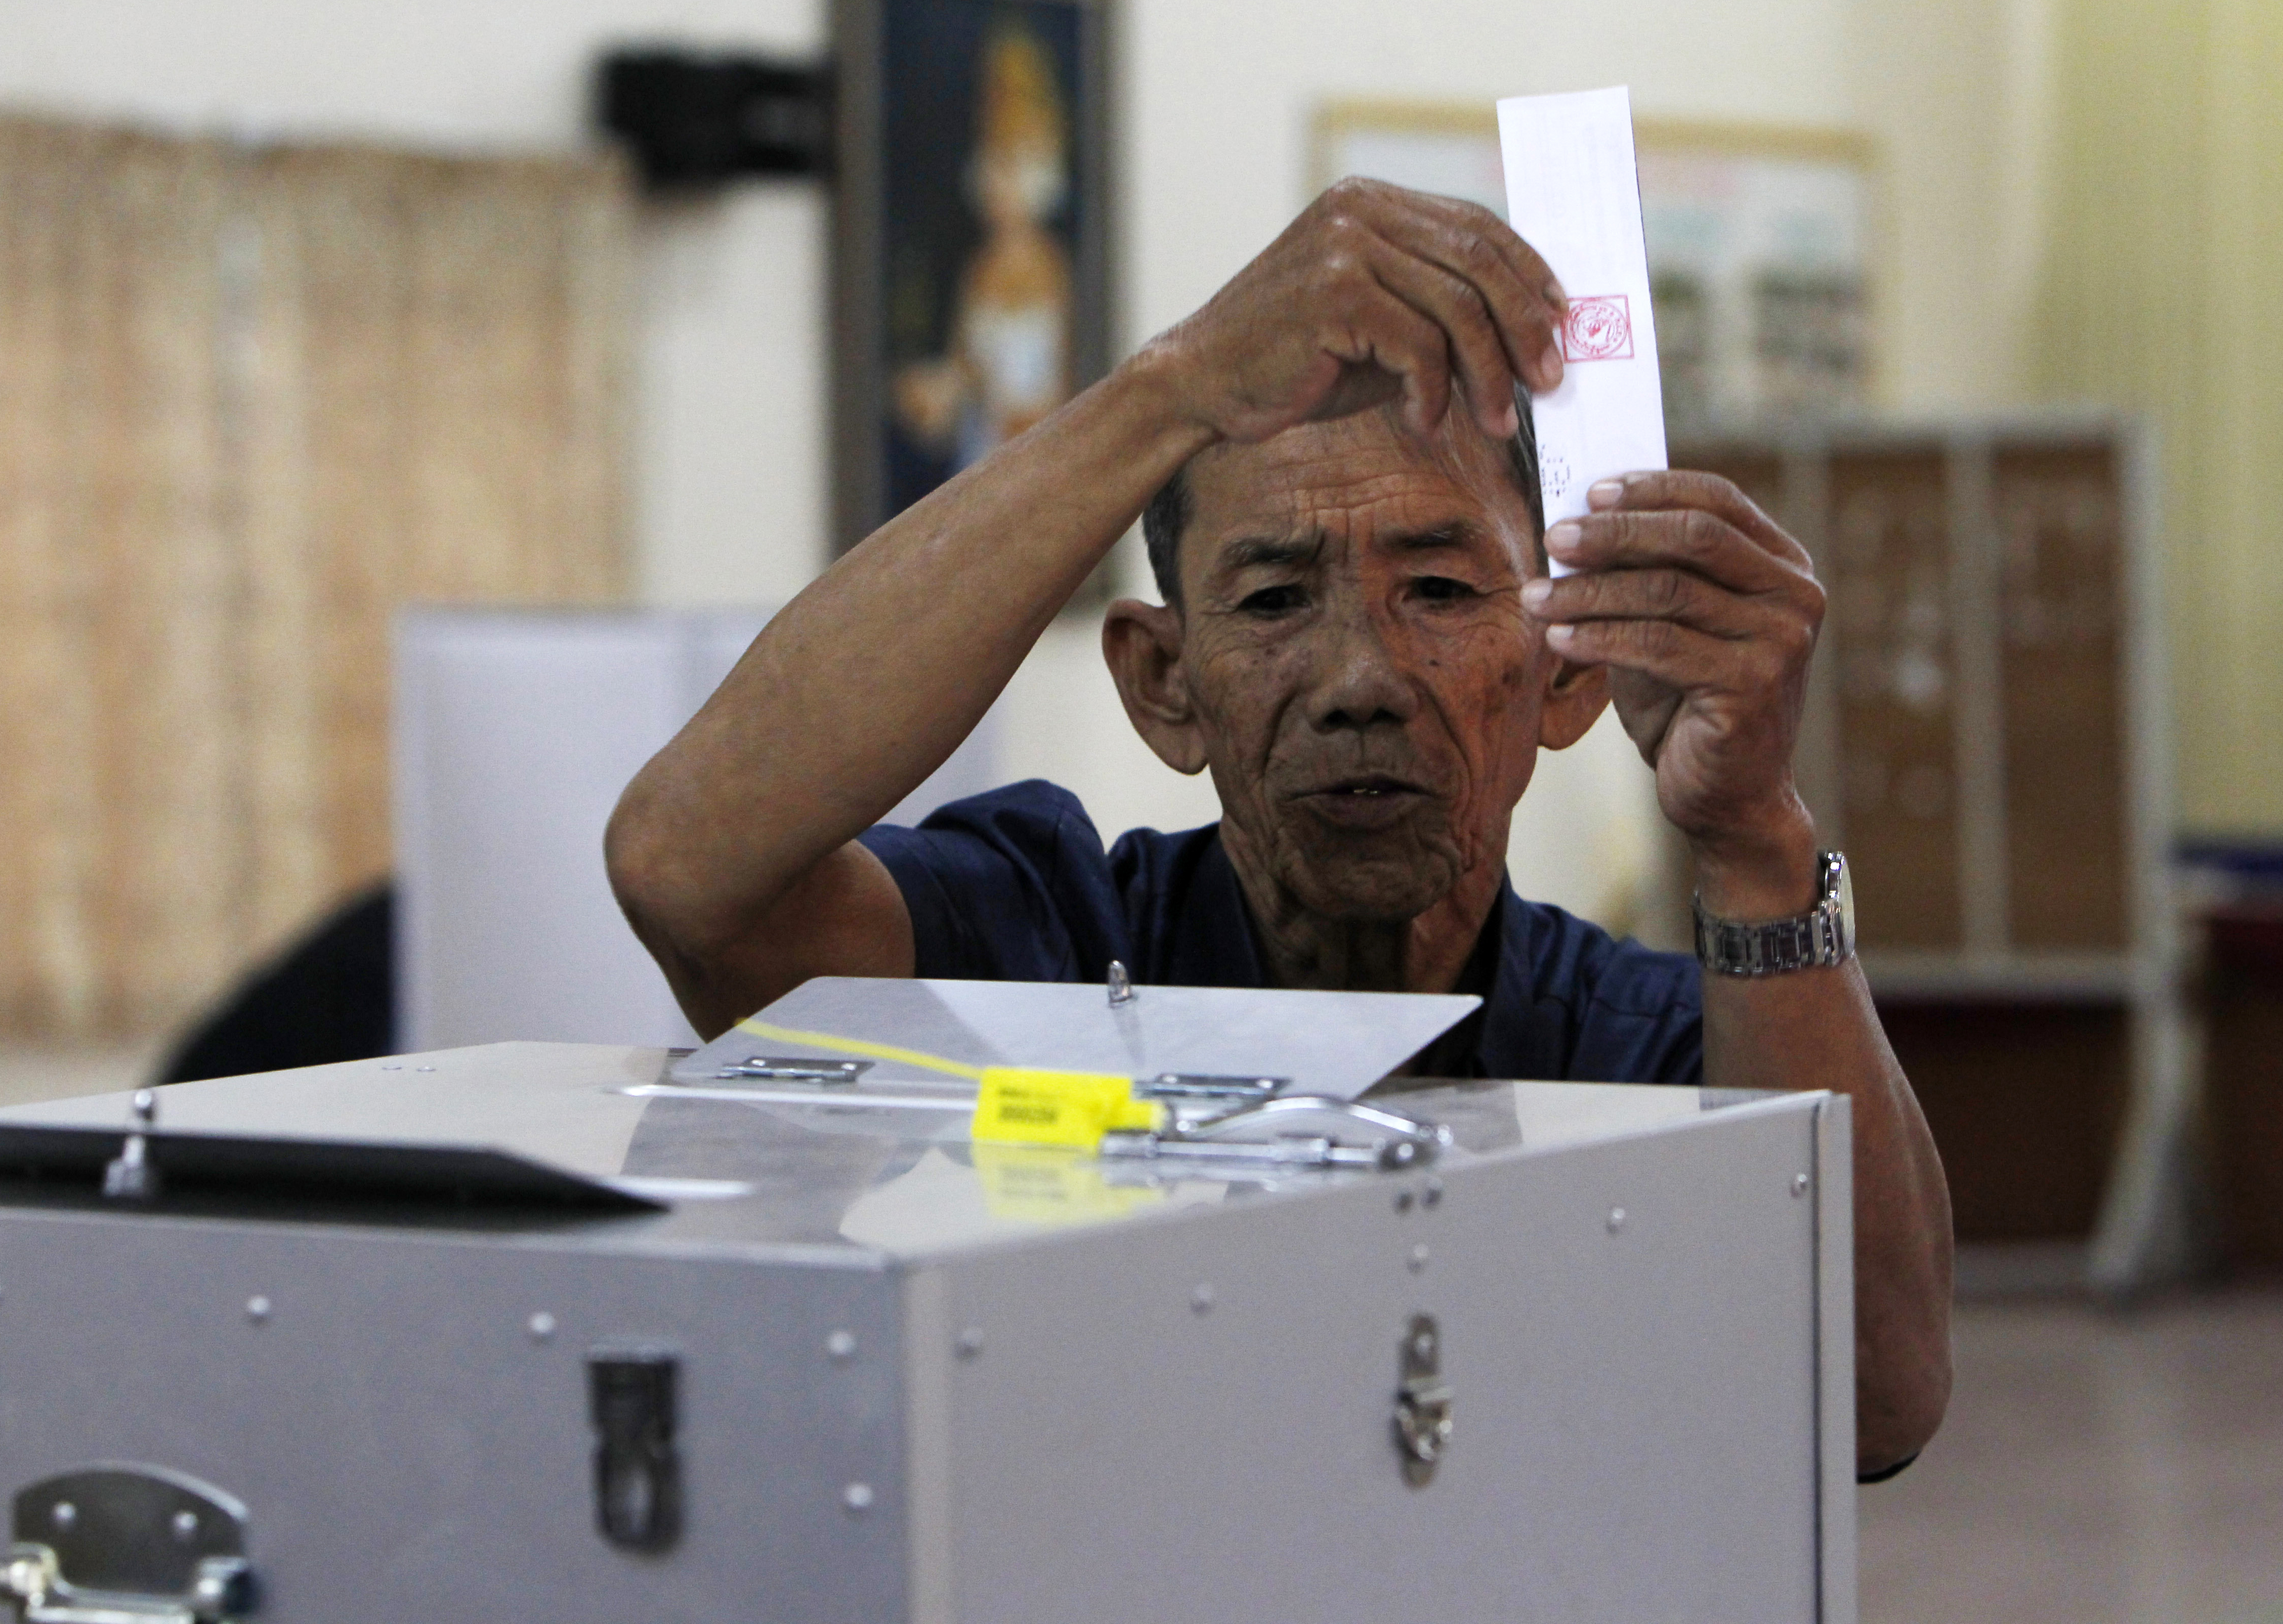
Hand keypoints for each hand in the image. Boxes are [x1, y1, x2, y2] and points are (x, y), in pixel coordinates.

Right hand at [1144, 178, 1568, 447]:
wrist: (1204, 384)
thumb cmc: (1296, 362)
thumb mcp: (1377, 323)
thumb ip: (1436, 308)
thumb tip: (1530, 332)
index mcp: (1371, 203)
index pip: (1477, 227)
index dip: (1529, 274)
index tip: (1561, 322)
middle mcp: (1359, 211)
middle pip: (1479, 262)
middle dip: (1525, 326)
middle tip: (1551, 378)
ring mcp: (1344, 248)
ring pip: (1458, 308)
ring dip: (1488, 375)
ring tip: (1497, 421)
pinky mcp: (1333, 295)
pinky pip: (1417, 346)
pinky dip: (1432, 393)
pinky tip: (1425, 422)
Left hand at [1521, 471, 1826, 907]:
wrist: (1726, 795)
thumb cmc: (1687, 706)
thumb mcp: (1666, 626)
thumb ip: (1643, 576)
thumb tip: (1577, 524)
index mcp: (1782, 565)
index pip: (1718, 500)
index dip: (1652, 488)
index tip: (1589, 492)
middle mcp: (1794, 595)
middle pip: (1695, 536)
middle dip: (1615, 533)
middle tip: (1553, 537)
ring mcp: (1781, 639)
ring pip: (1669, 592)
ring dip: (1591, 591)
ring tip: (1535, 597)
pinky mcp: (1753, 684)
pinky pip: (1660, 645)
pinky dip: (1600, 637)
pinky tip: (1559, 638)